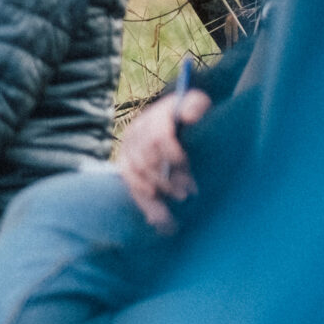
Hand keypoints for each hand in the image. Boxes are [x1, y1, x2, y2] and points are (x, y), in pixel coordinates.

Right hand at [114, 88, 207, 231]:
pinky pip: (132, 189)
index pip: (157, 137)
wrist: (177, 117)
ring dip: (153, 196)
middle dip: (165, 180)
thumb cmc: (191, 112)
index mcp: (152, 118)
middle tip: (187, 193)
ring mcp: (128, 152)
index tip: (188, 167)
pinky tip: (159, 221)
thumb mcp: (196, 102)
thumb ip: (194, 105)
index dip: (172, 155)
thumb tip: (188, 117)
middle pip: (145, 161)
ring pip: (134, 177)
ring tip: (172, 213)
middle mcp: (135, 135)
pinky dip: (146, 206)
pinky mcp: (127, 168)